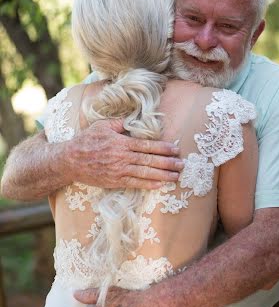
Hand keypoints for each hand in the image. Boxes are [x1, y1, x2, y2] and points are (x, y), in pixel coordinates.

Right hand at [67, 119, 183, 189]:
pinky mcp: (114, 181)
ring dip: (162, 175)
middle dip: (167, 163)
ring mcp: (118, 170)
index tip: (175, 149)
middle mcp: (122, 157)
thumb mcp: (103, 126)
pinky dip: (148, 184)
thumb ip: (120, 124)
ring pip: (145, 173)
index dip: (163, 148)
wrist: (70, 160)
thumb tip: (135, 121)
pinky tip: (160, 185)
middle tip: (182, 164)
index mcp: (121, 142)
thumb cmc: (87, 140)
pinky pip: (135, 183)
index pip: (147, 145)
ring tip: (176, 176)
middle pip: (149, 160)